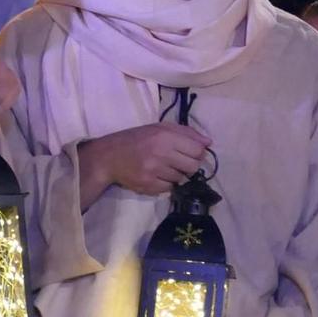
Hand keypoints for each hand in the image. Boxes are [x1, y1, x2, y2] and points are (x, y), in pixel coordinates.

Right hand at [80, 123, 212, 200]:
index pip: (198, 150)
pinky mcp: (148, 186)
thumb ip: (185, 133)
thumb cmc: (136, 139)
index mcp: (164, 136)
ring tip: (163, 167)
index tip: (191, 153)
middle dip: (190, 165)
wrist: (108, 157)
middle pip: (193, 166)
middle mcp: (161, 154)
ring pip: (182, 178)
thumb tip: (208, 142)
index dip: (198, 152)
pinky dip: (167, 183)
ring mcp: (154, 171)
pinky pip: (170, 188)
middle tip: (179, 162)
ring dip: (177, 174)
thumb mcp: (159, 128)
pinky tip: (156, 175)